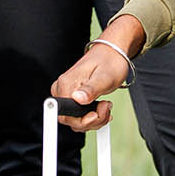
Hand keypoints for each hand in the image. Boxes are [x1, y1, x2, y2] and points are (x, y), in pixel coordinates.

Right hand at [47, 14, 145, 132]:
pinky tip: (101, 109)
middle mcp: (62, 89)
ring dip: (94, 120)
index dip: (81, 120)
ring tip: (105, 106)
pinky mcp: (72, 98)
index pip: (64, 115)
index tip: (95, 114)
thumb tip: (78, 98)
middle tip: (105, 107)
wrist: (112, 54)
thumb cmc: (109, 62)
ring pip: (74, 120)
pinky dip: (92, 117)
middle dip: (91, 120)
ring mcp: (66, 94)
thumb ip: (91, 89)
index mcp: (66, 84)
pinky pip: (78, 116)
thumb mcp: (104, 77)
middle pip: (69, 120)